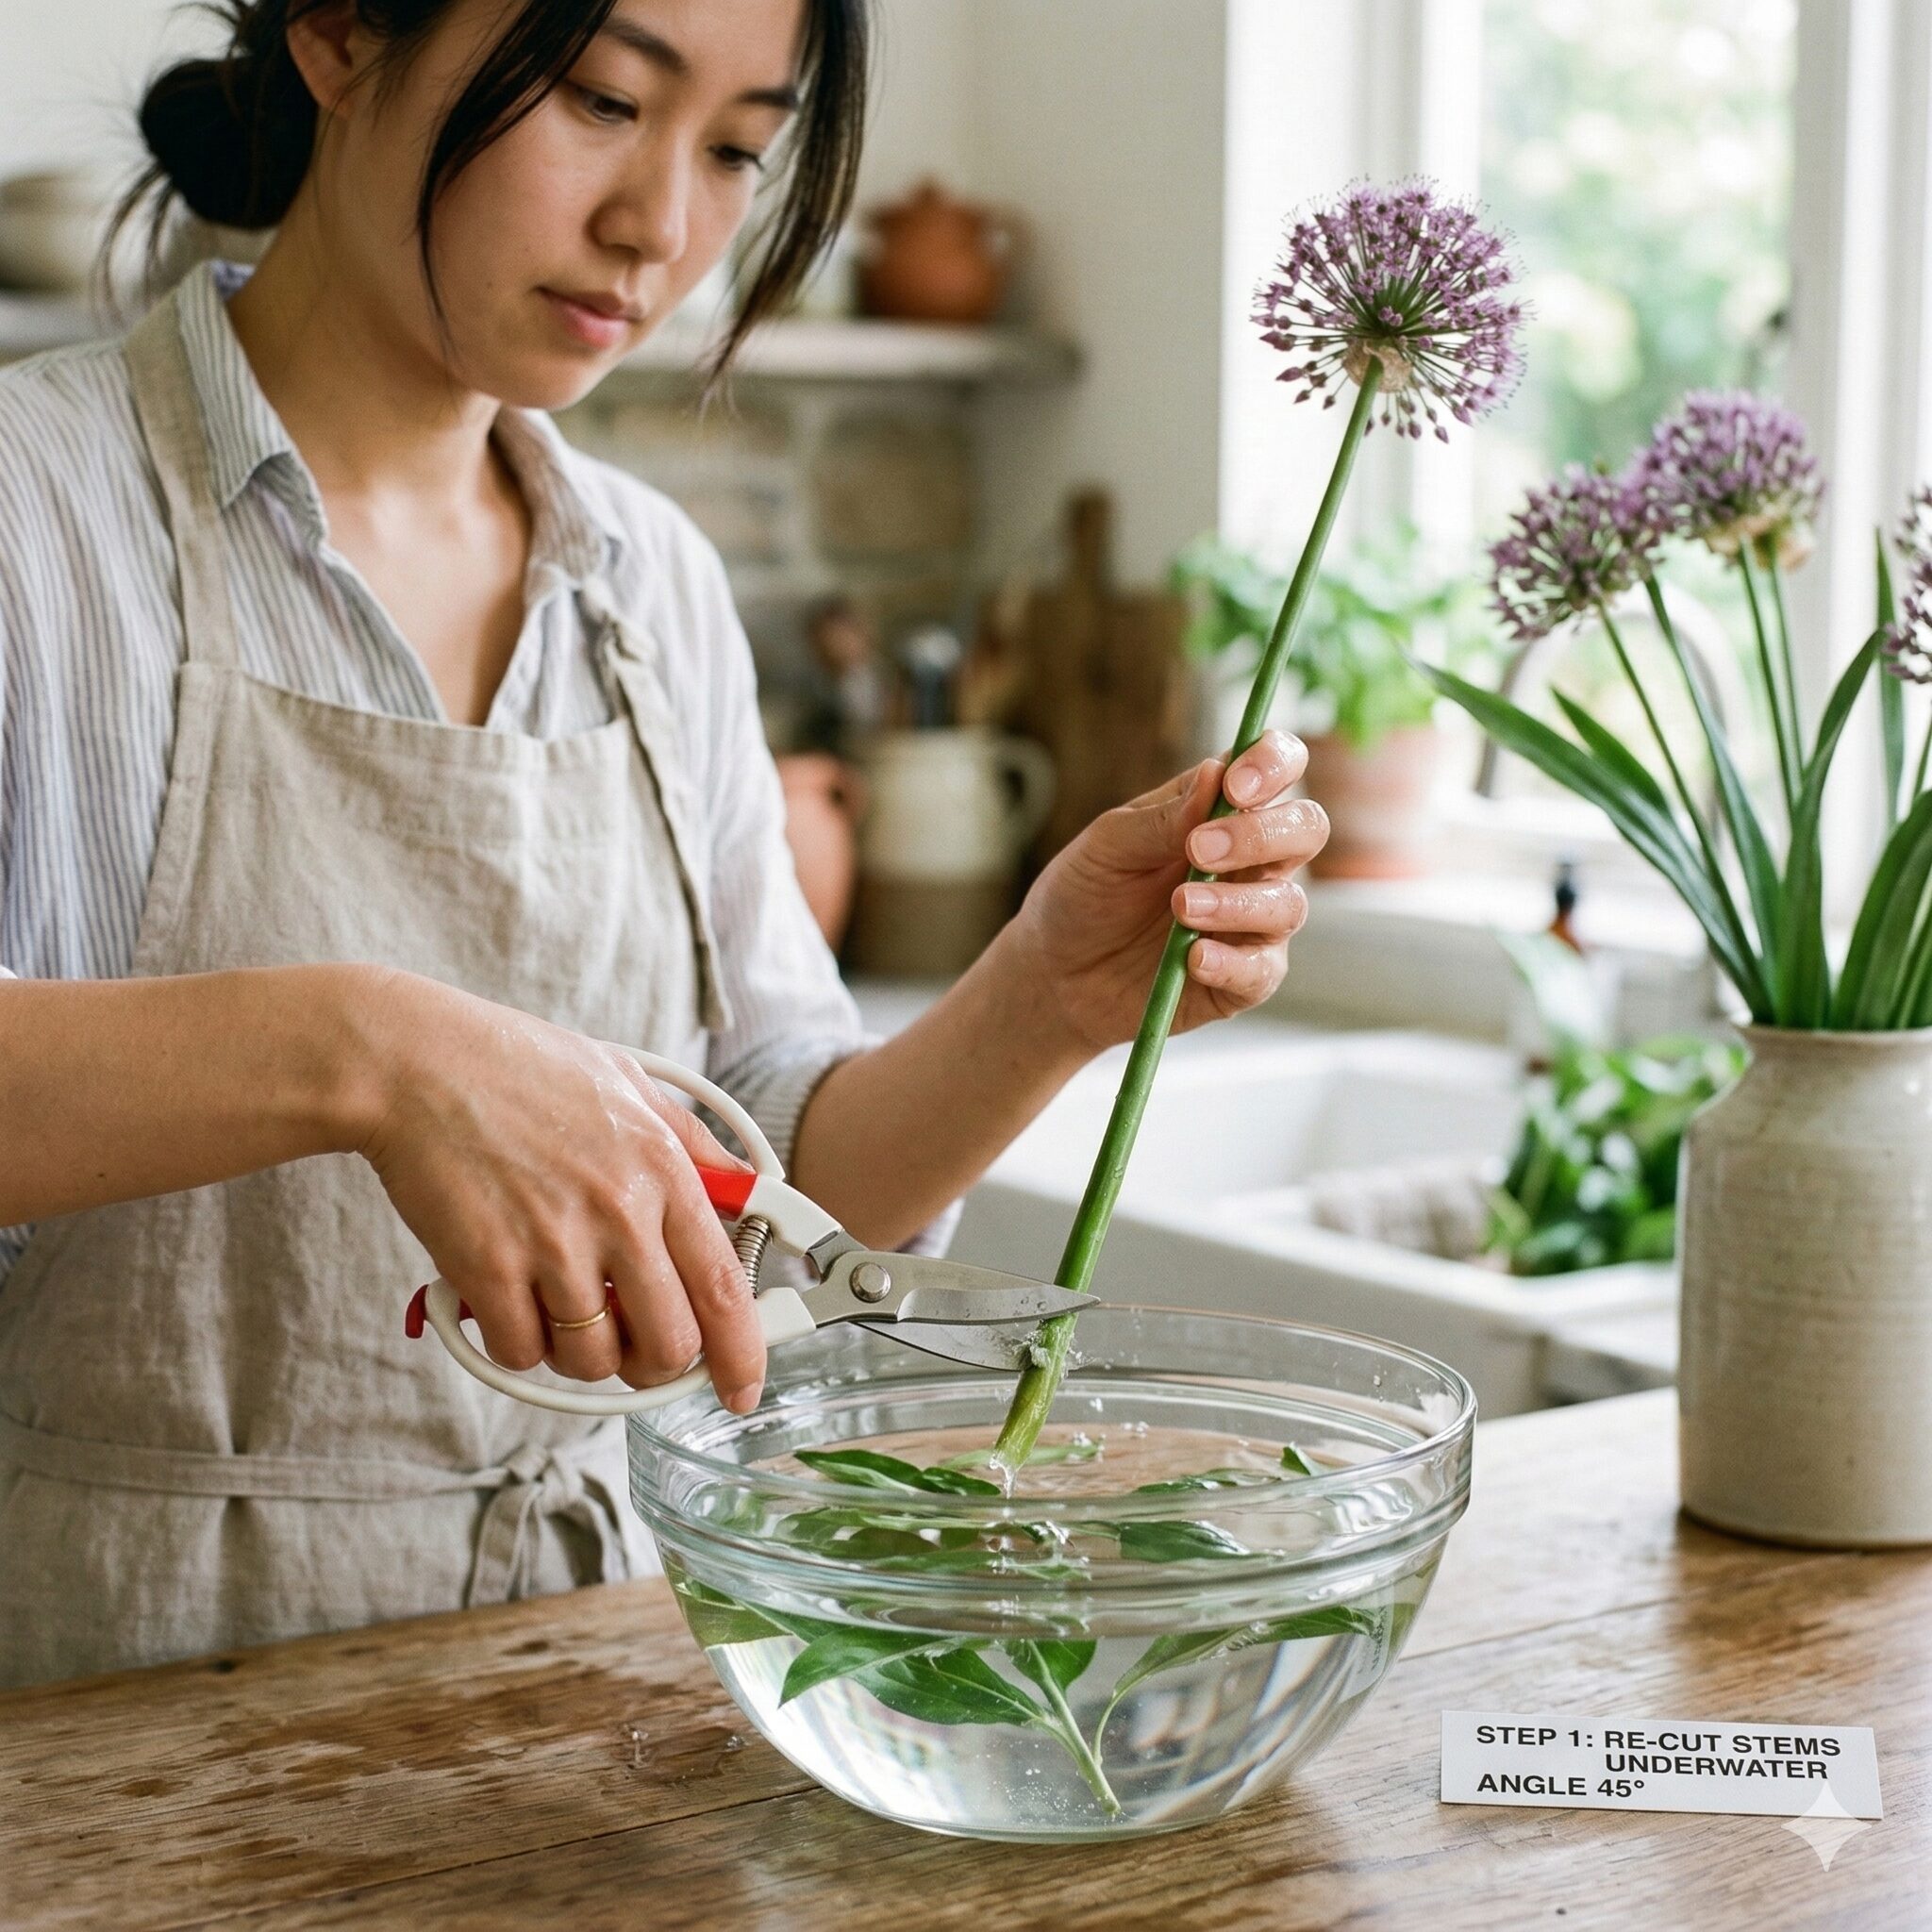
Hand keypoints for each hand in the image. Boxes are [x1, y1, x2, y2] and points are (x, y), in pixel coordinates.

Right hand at [351, 973, 765, 1410]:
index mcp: (663, 1169)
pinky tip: (509, 1300)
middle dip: (656, 1364)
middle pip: (668, 1343)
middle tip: (634, 1345)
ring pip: (594, 1361)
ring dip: (582, 1354)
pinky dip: (517, 1344)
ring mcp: (552, 1244)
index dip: (742, 1355)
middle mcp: (619, 1212)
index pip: (725, 1289)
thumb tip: (746, 1190)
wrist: (416, 1064)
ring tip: (560, 1306)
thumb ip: (693, 1143)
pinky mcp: (487, 1268)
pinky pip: (521, 1353)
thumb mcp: (630, 1084)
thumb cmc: (521, 1068)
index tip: (742, 1387)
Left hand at [1007, 729, 1326, 1054]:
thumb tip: (1216, 774)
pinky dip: (1230, 962)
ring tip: (1181, 907)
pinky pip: (1261, 971)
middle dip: (1261, 835)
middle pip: (1306, 829)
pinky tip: (1193, 957)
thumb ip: (1162, 818)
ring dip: (1237, 903)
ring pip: (1288, 903)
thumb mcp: (1107, 847)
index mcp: (1220, 812)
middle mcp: (1250, 862)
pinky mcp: (1242, 980)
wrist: (1055, 975)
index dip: (1273, 764)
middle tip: (1199, 851)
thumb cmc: (1083, 896)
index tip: (1235, 786)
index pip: (1279, 767)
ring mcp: (1251, 922)